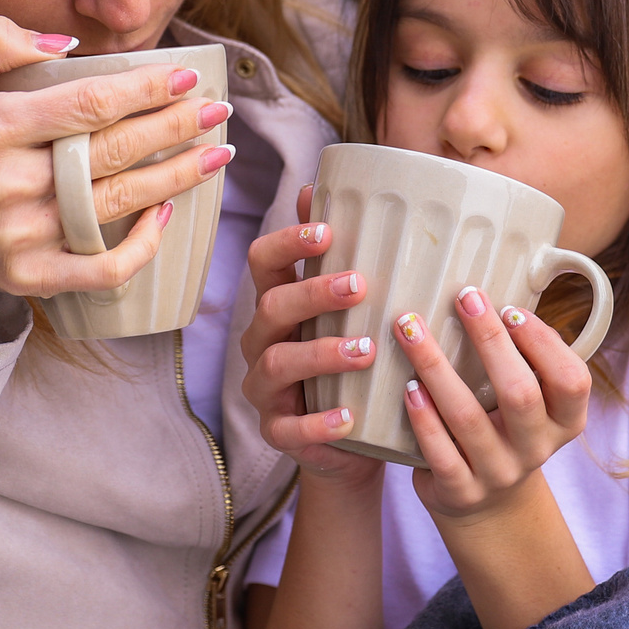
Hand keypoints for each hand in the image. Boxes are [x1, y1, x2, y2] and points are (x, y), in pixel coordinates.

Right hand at [0, 16, 233, 328]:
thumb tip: (67, 44)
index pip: (85, 104)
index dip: (143, 89)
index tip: (185, 77)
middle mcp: (9, 181)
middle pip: (113, 151)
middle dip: (175, 127)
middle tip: (219, 110)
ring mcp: (23, 235)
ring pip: (118, 204)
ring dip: (177, 178)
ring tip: (217, 154)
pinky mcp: (33, 277)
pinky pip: (103, 268)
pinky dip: (141, 246)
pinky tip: (167, 215)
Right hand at [241, 186, 383, 487]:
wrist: (355, 442)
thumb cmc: (354, 362)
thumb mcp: (350, 311)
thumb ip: (341, 256)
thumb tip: (319, 186)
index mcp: (277, 302)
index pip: (264, 261)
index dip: (289, 242)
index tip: (327, 232)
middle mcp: (262, 340)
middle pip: (272, 306)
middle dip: (313, 293)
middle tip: (360, 286)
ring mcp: (265, 388)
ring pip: (278, 363)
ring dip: (322, 354)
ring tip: (366, 351)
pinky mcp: (277, 432)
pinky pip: (289, 428)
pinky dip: (319, 423)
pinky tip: (350, 417)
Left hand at [392, 285, 591, 523]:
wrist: (488, 506)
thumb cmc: (505, 427)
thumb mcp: (531, 401)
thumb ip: (525, 356)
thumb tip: (503, 274)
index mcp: (565, 421)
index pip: (572, 380)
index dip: (544, 343)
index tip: (511, 307)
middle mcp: (537, 449)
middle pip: (521, 394)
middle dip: (491, 341)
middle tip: (464, 297)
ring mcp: (499, 474)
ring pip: (468, 419)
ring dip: (437, 368)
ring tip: (410, 329)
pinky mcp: (460, 493)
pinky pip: (440, 455)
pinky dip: (424, 419)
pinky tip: (408, 388)